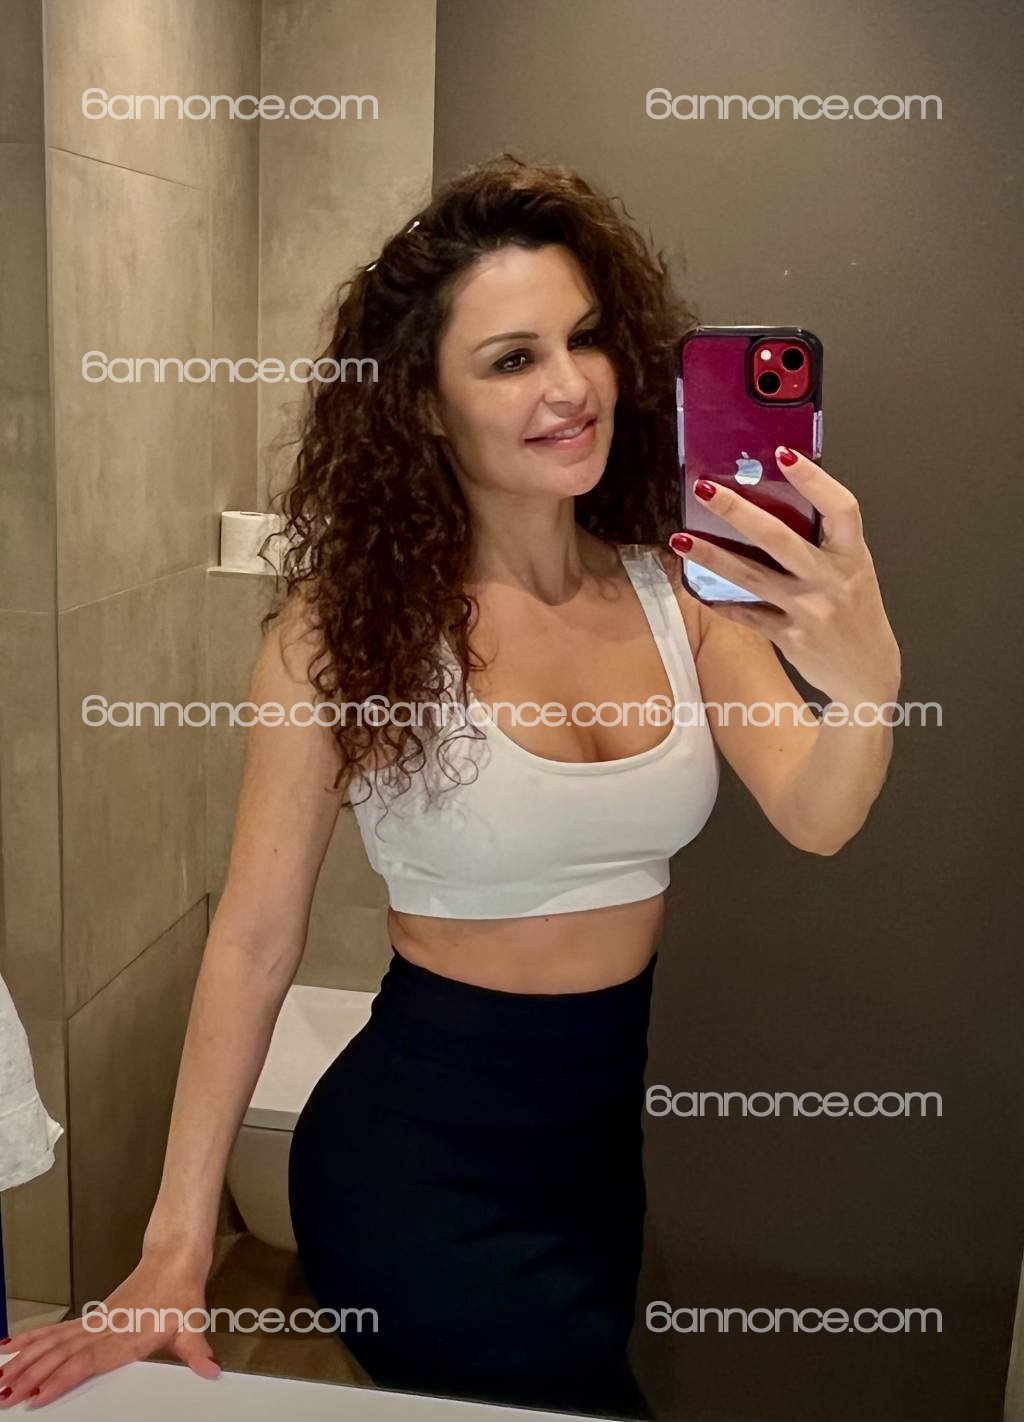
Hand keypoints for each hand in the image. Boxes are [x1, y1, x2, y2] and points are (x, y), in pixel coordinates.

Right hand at [0, 1248, 220, 1409]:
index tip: (36, 1396)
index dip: (60, 1379)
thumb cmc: (180, 1291)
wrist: (174, 1258)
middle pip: (59, 1356)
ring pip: (51, 1345)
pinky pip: (55, 1333)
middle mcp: (103, 1331)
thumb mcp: (192, 1323)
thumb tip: (210, 1369)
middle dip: (29, 1377)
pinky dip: (31, 1341)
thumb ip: (197, 1350)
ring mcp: (94, 1324)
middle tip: (4, 1395)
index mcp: (124, 1337)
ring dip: (24, 1362)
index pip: (86, 1362)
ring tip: (0, 1378)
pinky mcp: (91, 1319)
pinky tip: (11, 1347)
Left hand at [668, 446, 901, 705]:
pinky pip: (746, 614)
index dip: (815, 479)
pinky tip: (694, 586)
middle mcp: (830, 580)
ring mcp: (808, 610)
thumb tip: (777, 502)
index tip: (784, 453)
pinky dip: (720, 600)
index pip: (840, 508)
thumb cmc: (856, 614)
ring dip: (712, 556)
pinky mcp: (788, 636)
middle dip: (737, 511)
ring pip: (751, 576)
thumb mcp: (853, 572)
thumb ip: (824, 543)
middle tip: (705, 489)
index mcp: (853, 556)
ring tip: (680, 539)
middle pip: (779, 538)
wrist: (868, 675)